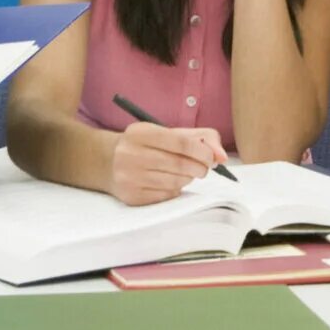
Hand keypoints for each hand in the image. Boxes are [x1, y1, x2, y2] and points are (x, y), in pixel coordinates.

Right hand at [110, 121, 228, 206]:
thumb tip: (222, 156)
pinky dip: (175, 189)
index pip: (182, 143)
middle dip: (200, 168)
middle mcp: (131, 154)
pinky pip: (166, 195)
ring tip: (183, 173)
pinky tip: (168, 181)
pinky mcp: (131, 196)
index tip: (211, 157)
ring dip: (187, 179)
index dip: (203, 152)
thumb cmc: (146, 145)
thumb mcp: (168, 133)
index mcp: (140, 133)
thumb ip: (200, 138)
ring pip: (176, 182)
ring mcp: (129, 177)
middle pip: (181, 165)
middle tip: (202, 168)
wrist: (107, 162)